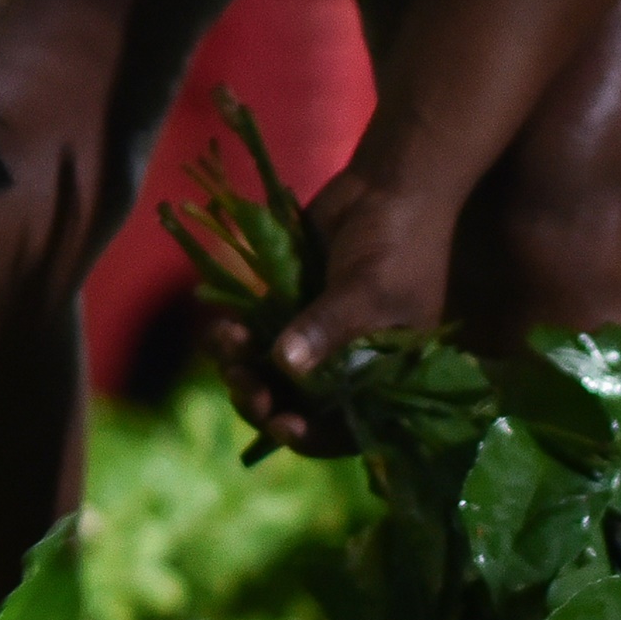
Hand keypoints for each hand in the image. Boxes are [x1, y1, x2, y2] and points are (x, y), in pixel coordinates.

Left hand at [214, 169, 454, 457]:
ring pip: (269, 374)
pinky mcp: (287, 308)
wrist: (387, 184)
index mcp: (382, 377)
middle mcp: (346, 366)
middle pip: (298, 406)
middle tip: (243, 384)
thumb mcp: (370, 290)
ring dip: (242, 369)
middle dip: (265, 402)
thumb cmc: (399, 243)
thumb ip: (328, 329)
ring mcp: (314, 337)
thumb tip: (285, 365)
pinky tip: (221, 327)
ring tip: (226, 345)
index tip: (280, 424)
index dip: (311, 434)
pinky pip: (254, 337)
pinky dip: (234, 338)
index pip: (345, 427)